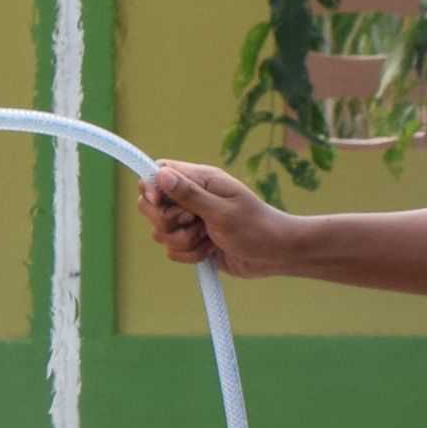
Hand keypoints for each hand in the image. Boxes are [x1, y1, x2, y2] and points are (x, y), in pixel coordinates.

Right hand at [143, 161, 303, 276]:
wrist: (276, 255)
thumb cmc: (256, 227)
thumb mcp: (222, 211)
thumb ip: (190, 194)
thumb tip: (161, 174)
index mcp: (200, 180)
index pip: (158, 172)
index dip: (150, 187)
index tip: (157, 201)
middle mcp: (192, 198)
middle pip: (150, 205)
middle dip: (168, 221)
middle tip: (195, 223)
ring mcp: (191, 221)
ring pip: (161, 232)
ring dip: (184, 241)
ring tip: (210, 239)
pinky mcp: (193, 242)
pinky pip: (173, 251)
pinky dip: (191, 255)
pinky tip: (211, 251)